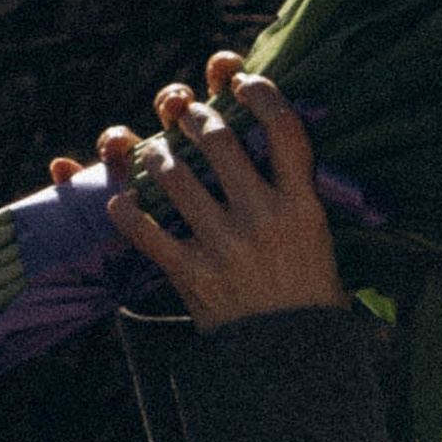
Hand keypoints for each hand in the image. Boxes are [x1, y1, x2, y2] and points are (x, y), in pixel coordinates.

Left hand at [52, 51, 345, 328]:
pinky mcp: (193, 275)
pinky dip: (127, 211)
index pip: (284, 128)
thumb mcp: (318, 238)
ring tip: (155, 154)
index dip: (260, 91)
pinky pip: (146, 231)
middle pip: (219, 139)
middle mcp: (263, 218)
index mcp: (302, 206)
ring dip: (156, 155)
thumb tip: (275, 139)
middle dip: (195, 116)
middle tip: (184, 113)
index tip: (240, 79)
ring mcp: (225, 246)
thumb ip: (296, 193)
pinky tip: (123, 202)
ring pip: (174, 175)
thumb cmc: (309, 295)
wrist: (293, 362)